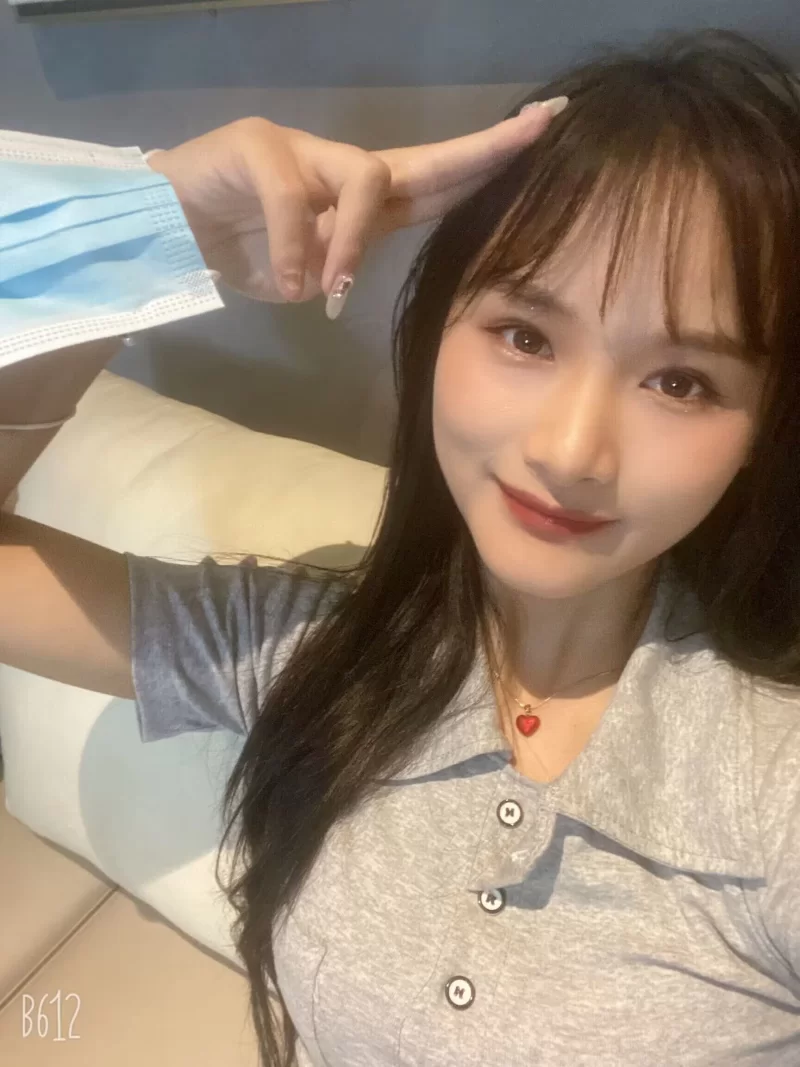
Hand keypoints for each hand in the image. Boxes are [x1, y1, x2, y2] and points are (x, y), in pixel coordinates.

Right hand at [144, 105, 560, 314]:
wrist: (162, 231)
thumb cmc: (235, 252)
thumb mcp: (300, 276)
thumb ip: (334, 269)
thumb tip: (337, 276)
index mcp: (360, 204)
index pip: (434, 183)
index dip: (484, 167)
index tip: (542, 138)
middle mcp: (340, 168)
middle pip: (422, 159)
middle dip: (483, 150)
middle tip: (541, 127)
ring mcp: (302, 150)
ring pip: (365, 177)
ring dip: (351, 241)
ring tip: (325, 289)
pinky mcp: (257, 144)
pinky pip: (293, 197)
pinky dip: (294, 243)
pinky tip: (287, 276)